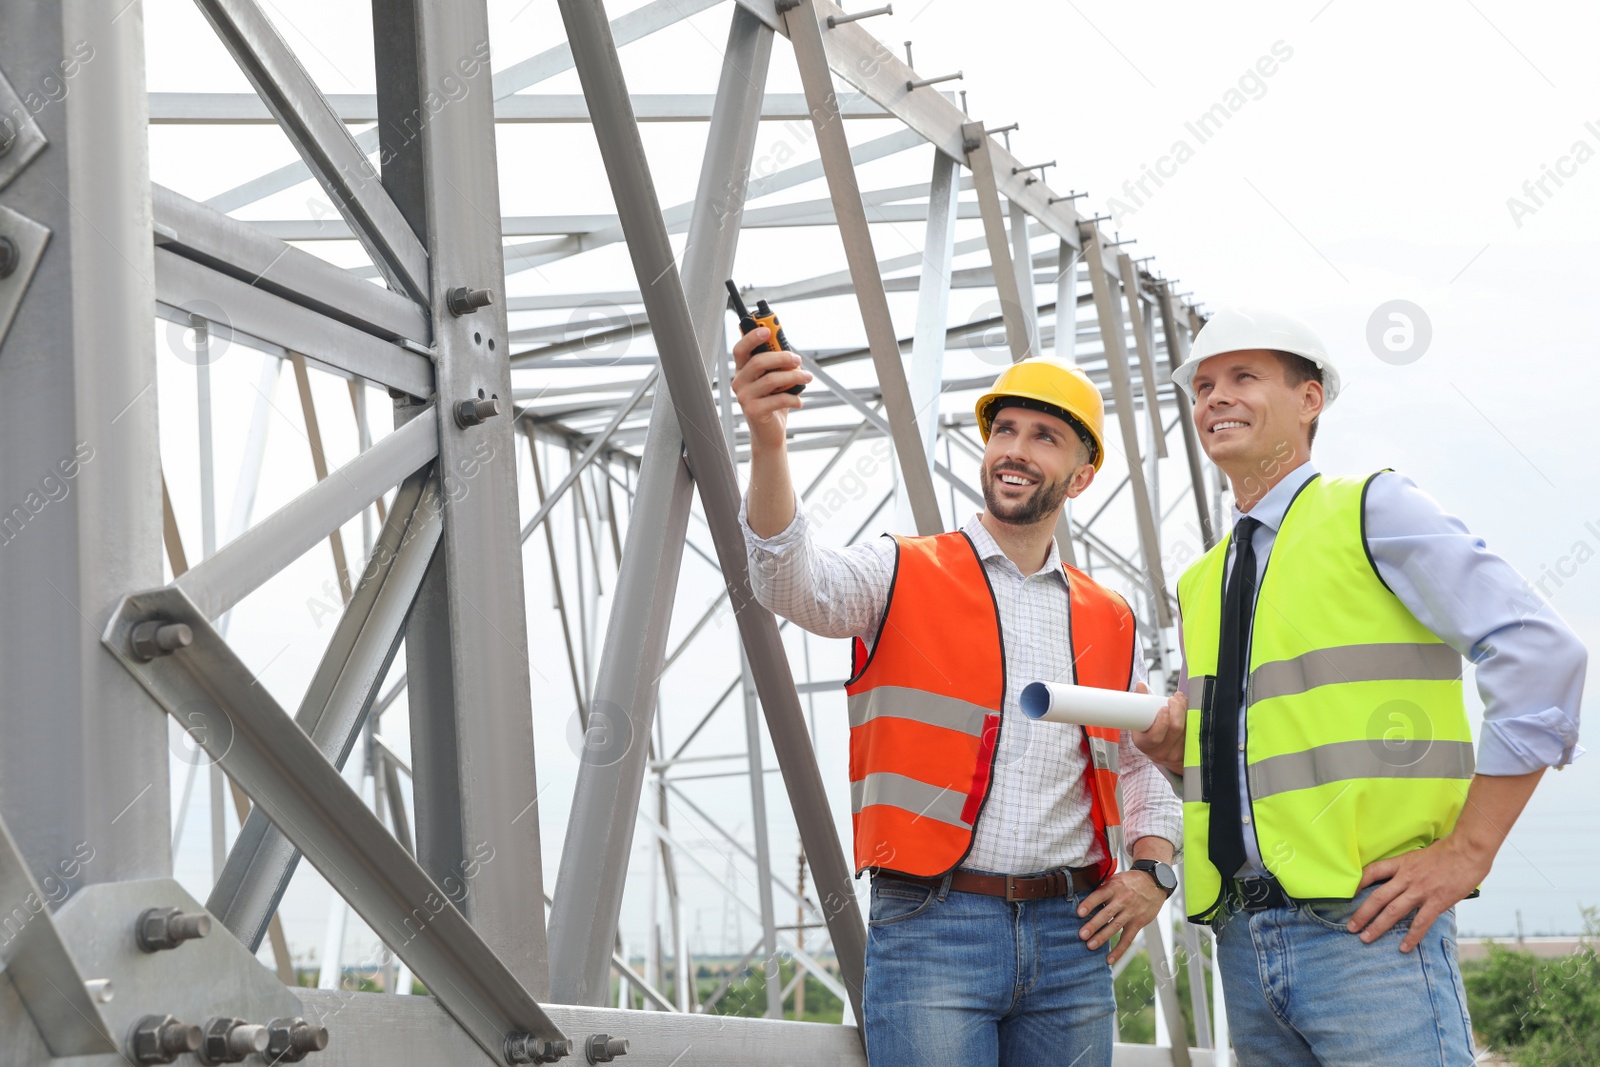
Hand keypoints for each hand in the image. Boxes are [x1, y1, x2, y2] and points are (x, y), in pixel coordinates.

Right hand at [732, 327, 810, 452]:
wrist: (770, 433)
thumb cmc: (773, 404)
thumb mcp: (776, 381)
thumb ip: (778, 366)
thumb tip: (791, 352)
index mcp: (743, 371)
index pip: (741, 349)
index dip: (751, 337)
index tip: (767, 330)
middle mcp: (739, 382)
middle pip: (759, 362)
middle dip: (782, 357)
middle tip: (798, 359)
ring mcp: (744, 397)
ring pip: (772, 380)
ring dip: (794, 376)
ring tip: (807, 378)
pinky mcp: (754, 411)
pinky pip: (778, 399)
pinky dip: (793, 398)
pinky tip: (799, 402)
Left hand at [1077, 870, 1169, 964]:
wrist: (1154, 882)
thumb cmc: (1130, 881)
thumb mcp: (1116, 879)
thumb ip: (1103, 889)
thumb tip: (1084, 900)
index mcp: (1114, 887)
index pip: (1099, 896)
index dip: (1089, 904)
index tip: (1079, 913)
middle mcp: (1123, 900)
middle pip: (1106, 913)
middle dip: (1094, 925)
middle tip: (1082, 935)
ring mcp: (1131, 912)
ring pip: (1115, 926)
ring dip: (1102, 937)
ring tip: (1090, 946)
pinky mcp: (1138, 923)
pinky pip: (1127, 939)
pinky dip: (1119, 950)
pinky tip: (1109, 959)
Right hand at [1132, 684, 1186, 773]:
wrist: (1160, 752)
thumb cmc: (1148, 732)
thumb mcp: (1140, 721)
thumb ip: (1140, 703)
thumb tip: (1140, 685)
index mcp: (1143, 744)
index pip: (1154, 736)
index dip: (1161, 722)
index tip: (1164, 707)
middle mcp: (1160, 752)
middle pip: (1175, 729)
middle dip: (1177, 710)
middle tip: (1174, 699)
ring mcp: (1175, 754)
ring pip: (1187, 729)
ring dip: (1186, 711)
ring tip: (1180, 700)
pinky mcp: (1188, 752)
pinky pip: (1194, 732)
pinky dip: (1192, 718)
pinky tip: (1188, 709)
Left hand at [1347, 838, 1490, 952]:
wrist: (1469, 850)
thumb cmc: (1449, 850)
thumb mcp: (1422, 854)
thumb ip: (1412, 867)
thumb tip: (1406, 876)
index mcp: (1402, 863)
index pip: (1373, 871)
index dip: (1359, 883)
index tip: (1350, 894)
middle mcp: (1407, 877)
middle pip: (1378, 897)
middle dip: (1362, 914)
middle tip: (1350, 927)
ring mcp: (1420, 890)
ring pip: (1393, 911)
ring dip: (1377, 926)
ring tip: (1365, 938)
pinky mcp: (1436, 902)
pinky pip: (1420, 923)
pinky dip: (1411, 937)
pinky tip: (1403, 948)